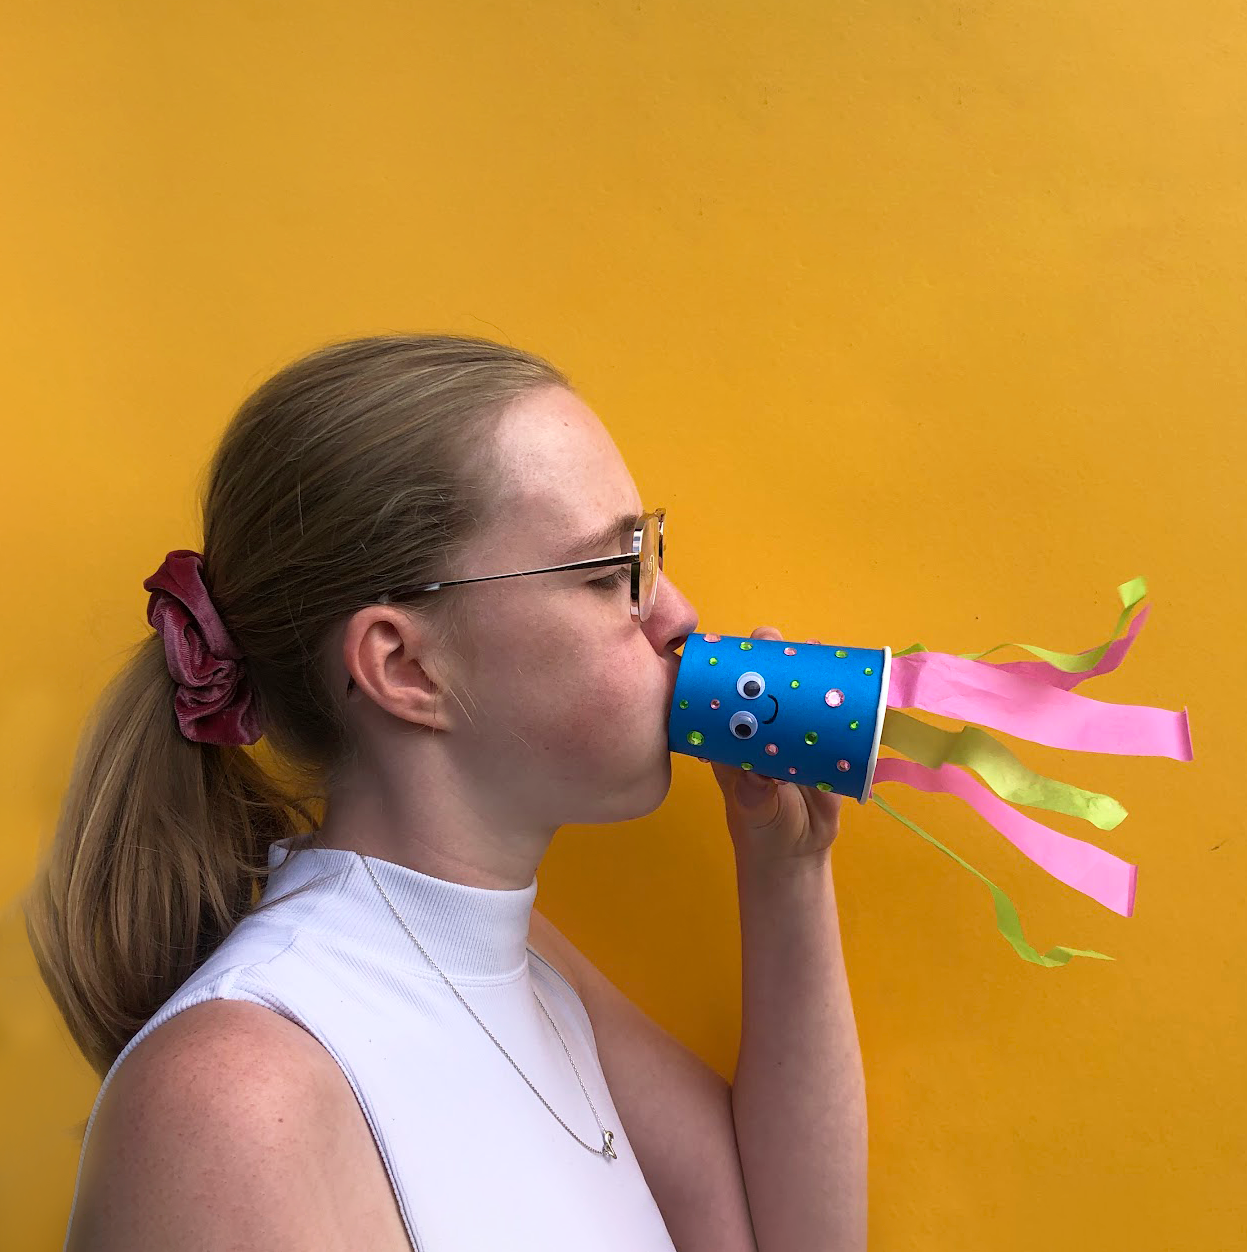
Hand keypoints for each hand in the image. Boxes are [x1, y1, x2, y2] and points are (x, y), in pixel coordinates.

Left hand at [708, 626, 844, 867]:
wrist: (796, 852)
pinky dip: (840, 696)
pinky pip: (832, 715)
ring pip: (800, 691)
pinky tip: (849, 679)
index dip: (732, 670)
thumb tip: (757, 773)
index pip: (729, 693)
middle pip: (766, 682)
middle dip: (772, 657)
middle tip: (782, 644)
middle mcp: (764, 727)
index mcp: (735, 736)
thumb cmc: (761, 826)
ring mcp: (795, 731)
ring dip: (809, 668)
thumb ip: (753, 794)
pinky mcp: (826, 742)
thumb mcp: (752, 810)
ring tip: (817, 650)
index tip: (739, 651)